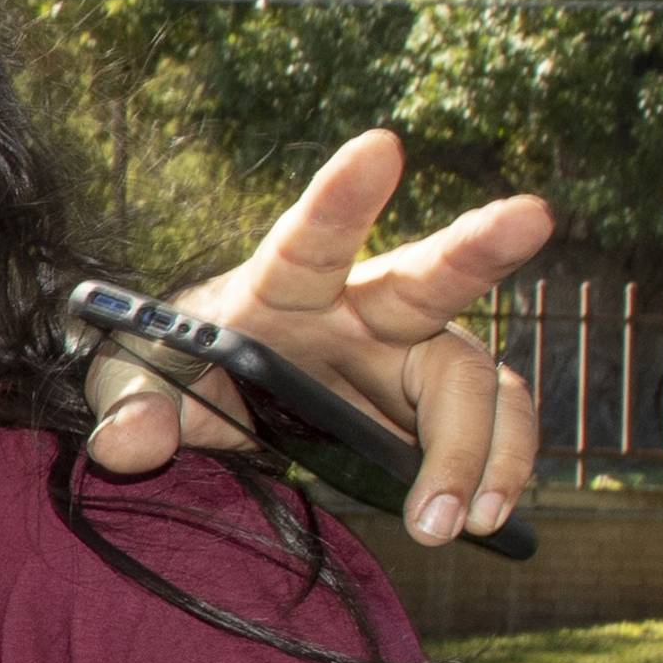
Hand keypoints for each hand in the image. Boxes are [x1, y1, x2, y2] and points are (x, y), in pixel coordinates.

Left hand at [91, 131, 547, 545]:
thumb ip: (130, 407)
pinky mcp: (436, 406)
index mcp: (280, 289)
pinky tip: (486, 518)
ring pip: (474, 375)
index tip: (380, 143)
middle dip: (479, 245)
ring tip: (460, 519)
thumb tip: (128, 443)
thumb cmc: (180, 373)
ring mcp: (406, 356)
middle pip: (426, 280)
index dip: (341, 196)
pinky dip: (501, 470)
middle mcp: (358, 309)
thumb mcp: (135, 386)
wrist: (222, 402)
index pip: (307, 239)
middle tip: (534, 214)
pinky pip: (496, 427)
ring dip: (481, 446)